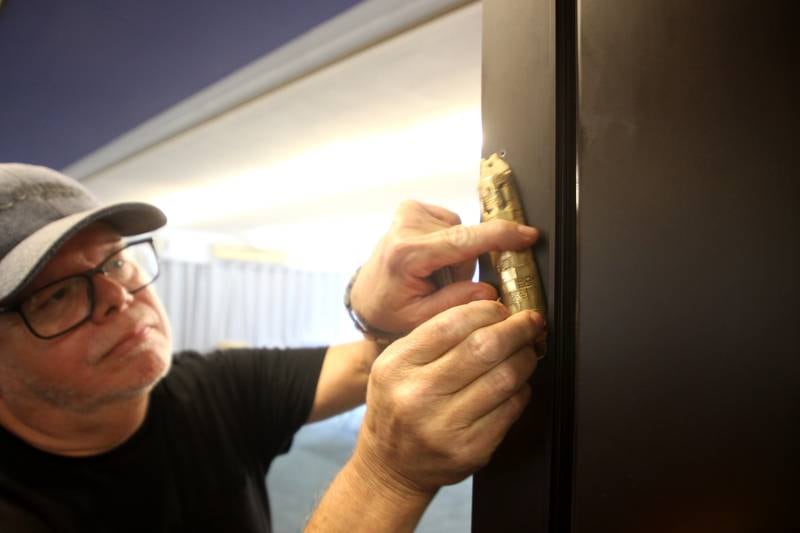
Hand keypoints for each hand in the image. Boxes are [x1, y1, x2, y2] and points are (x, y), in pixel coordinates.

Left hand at [350, 200, 540, 336]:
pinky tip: (429, 261)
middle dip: (464, 267)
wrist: (365, 296)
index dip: (502, 237)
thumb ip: (458, 303)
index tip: (528, 236)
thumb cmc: (389, 309)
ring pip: (462, 234)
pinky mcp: (412, 209)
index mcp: (408, 254)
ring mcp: (408, 213)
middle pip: (467, 241)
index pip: (465, 240)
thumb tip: (490, 290)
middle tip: (440, 286)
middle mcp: (407, 226)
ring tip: (432, 275)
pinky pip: (452, 226)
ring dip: (455, 258)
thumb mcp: (421, 319)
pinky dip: (448, 246)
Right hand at [352, 300, 543, 496]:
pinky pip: (511, 409)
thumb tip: (486, 304)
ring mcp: (445, 426)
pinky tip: (516, 383)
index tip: (500, 308)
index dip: (486, 310)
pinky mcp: (471, 449)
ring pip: (505, 378)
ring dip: (525, 358)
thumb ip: (434, 332)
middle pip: (484, 348)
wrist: (391, 465)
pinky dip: (521, 390)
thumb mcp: (398, 362)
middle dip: (517, 329)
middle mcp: (418, 395)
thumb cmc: (398, 405)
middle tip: (529, 322)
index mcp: (398, 366)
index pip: (451, 324)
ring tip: (527, 350)